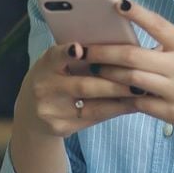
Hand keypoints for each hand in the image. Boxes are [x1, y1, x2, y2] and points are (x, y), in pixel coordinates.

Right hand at [13, 40, 138, 139]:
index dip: (67, 53)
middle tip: (138, 76)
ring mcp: (52, 111)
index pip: (55, 56)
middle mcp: (44, 88)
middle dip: (114, 81)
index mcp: (45, 65)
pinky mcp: (62, 128)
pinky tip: (132, 105)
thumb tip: (115, 44)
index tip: (79, 48)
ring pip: (93, 107)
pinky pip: (95, 119)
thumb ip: (76, 55)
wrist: (31, 112)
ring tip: (142, 92)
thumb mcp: (56, 62)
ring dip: (121, 99)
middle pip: (83, 86)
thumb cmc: (54, 77)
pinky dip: (115, 110)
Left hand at [82, 0, 173, 150]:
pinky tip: (109, 92)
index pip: (158, 25)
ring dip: (108, 73)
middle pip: (132, 56)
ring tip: (91, 67)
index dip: (136, 13)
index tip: (117, 3)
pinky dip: (124, 97)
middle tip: (85, 47)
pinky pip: (140, 104)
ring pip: (131, 80)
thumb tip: (158, 40)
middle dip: (104, 50)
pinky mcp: (173, 114)